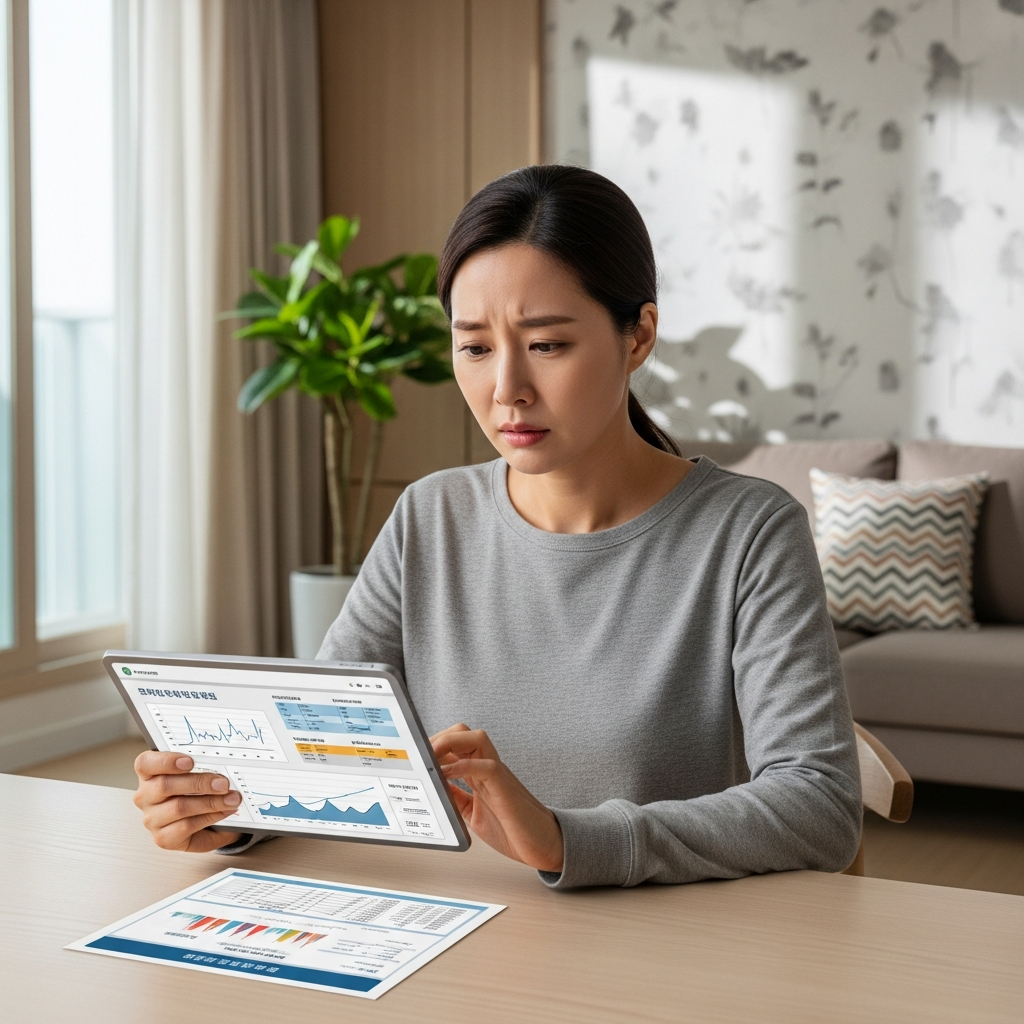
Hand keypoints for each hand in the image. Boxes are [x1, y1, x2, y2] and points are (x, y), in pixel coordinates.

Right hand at [133, 751, 243, 852]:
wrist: (205, 822)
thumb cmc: (198, 792)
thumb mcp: (199, 774)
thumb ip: (203, 766)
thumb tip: (222, 764)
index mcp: (149, 774)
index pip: (145, 763)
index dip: (166, 761)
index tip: (190, 761)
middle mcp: (145, 797)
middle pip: (165, 786)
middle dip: (199, 783)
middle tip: (223, 783)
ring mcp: (152, 819)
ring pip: (179, 807)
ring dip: (210, 802)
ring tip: (232, 799)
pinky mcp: (163, 838)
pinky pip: (186, 826)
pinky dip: (210, 817)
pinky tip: (225, 811)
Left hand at [431, 724, 563, 872]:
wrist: (543, 845)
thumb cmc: (512, 829)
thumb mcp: (472, 813)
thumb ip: (455, 797)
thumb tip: (432, 787)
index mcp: (479, 773)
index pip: (455, 743)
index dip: (434, 743)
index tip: (414, 753)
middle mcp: (488, 767)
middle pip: (463, 732)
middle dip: (438, 737)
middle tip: (419, 755)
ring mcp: (497, 774)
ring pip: (476, 738)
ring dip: (449, 743)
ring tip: (430, 759)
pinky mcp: (505, 786)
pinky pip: (485, 765)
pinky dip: (462, 766)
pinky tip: (446, 775)